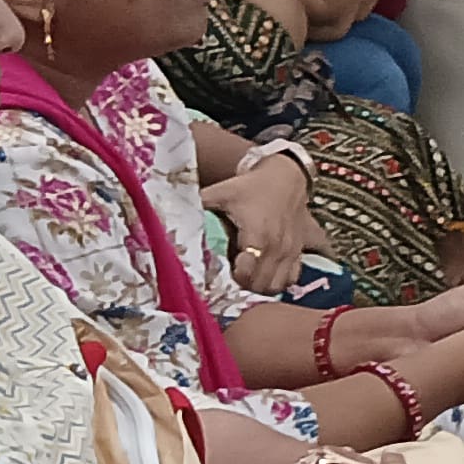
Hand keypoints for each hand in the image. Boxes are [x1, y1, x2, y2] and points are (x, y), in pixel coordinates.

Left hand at [203, 157, 321, 290]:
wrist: (285, 176)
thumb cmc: (249, 187)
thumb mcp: (220, 192)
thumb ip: (196, 206)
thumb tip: (163, 217)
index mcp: (258, 234)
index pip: (247, 271)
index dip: (233, 279)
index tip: (221, 276)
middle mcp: (278, 246)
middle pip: (262, 283)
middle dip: (244, 287)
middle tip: (228, 281)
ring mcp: (292, 250)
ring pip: (279, 285)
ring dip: (261, 287)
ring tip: (245, 281)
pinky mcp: (300, 251)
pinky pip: (292, 278)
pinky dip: (279, 282)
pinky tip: (264, 277)